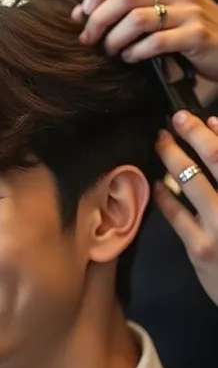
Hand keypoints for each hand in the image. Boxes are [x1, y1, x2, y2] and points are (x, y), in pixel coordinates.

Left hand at [71, 0, 217, 81]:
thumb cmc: (193, 37)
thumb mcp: (169, 13)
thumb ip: (137, 8)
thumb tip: (87, 13)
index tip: (83, 13)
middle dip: (99, 19)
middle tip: (89, 39)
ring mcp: (190, 12)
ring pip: (137, 18)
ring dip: (115, 38)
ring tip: (110, 51)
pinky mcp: (196, 36)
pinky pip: (156, 42)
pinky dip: (136, 52)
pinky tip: (130, 59)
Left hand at [154, 111, 217, 305]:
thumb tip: (216, 142)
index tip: (207, 119)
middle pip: (216, 159)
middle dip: (194, 134)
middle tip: (177, 118)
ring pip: (191, 182)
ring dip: (173, 156)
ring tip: (161, 141)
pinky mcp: (200, 249)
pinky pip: (176, 215)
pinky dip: (164, 196)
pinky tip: (155, 183)